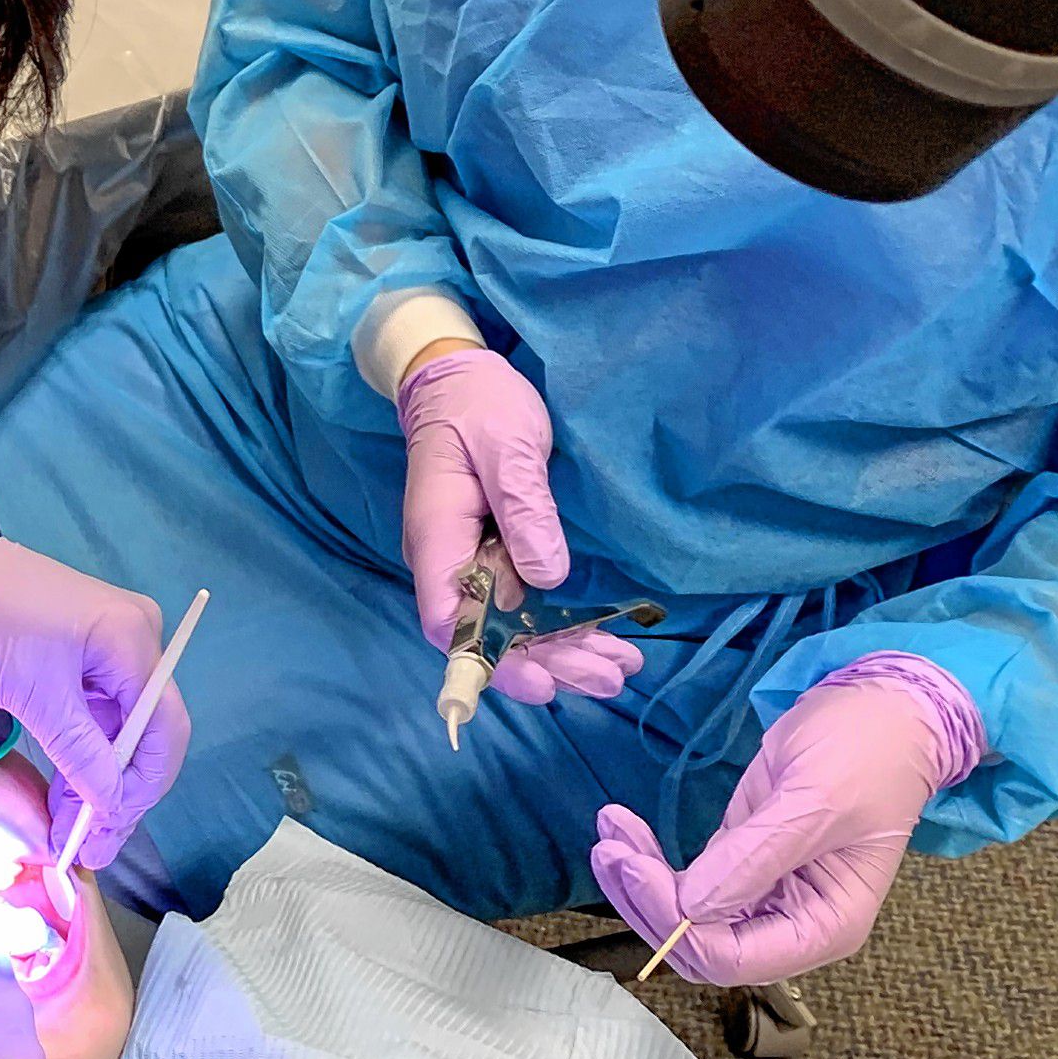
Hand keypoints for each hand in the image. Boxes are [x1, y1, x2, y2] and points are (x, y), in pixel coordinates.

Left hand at [0, 485, 188, 869]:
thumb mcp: (35, 695)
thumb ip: (81, 752)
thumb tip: (112, 805)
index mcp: (134, 641)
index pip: (163, 730)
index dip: (141, 789)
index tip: (106, 833)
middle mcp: (135, 642)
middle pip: (147, 734)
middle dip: (120, 794)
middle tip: (90, 846)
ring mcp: (110, 650)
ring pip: (120, 732)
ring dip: (99, 782)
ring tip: (72, 831)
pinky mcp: (83, 658)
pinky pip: (97, 717)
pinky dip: (83, 757)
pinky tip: (68, 795)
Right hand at [395, 346, 640, 703]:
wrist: (458, 377)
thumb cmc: (478, 404)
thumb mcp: (506, 445)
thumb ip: (524, 508)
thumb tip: (547, 577)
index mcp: (437, 536)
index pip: (449, 619)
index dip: (491, 659)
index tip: (542, 682)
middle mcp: (449, 560)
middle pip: (488, 635)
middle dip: (547, 663)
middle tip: (609, 676)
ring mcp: (472, 559)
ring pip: (511, 626)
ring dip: (562, 651)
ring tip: (620, 668)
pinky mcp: (496, 552)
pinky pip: (524, 602)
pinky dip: (563, 625)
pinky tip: (604, 641)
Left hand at [589, 654, 983, 982]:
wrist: (881, 707)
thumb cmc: (865, 752)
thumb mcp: (815, 801)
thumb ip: (756, 858)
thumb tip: (692, 907)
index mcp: (824, 926)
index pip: (734, 958)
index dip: (677, 924)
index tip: (635, 868)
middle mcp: (791, 922)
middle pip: (701, 945)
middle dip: (649, 904)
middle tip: (610, 850)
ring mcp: (762, 892)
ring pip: (685, 915)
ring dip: (639, 881)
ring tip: (608, 833)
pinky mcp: (739, 858)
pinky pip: (686, 879)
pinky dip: (649, 859)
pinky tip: (621, 827)